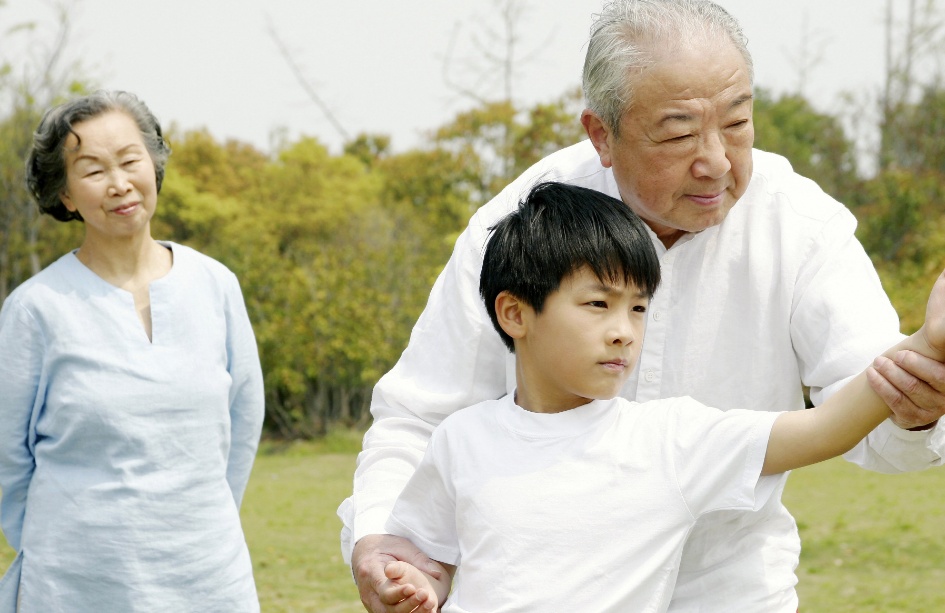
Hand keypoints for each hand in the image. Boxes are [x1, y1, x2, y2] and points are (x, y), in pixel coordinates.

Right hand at [352, 534, 441, 612]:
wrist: (366, 552)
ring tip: (429, 606)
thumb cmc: (386, 547)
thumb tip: (437, 573)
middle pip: (386, 608)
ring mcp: (371, 602)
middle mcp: (368, 592)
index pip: (382, 589)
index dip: (398, 593)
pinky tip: (424, 611)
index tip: (413, 588)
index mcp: (370, 572)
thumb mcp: (400, 545)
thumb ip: (416, 558)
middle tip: (425, 596)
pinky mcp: (377, 608)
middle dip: (407, 605)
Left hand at [868, 269, 944, 429]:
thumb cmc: (923, 355)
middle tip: (896, 354)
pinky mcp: (914, 418)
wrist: (907, 386)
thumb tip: (942, 279)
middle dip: (913, 365)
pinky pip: (897, 404)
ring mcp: (934, 409)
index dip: (929, 363)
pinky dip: (883, 388)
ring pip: (912, 392)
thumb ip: (938, 314)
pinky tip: (872, 375)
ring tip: (878, 362)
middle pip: (936, 380)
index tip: (912, 351)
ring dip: (892, 376)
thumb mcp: (931, 338)